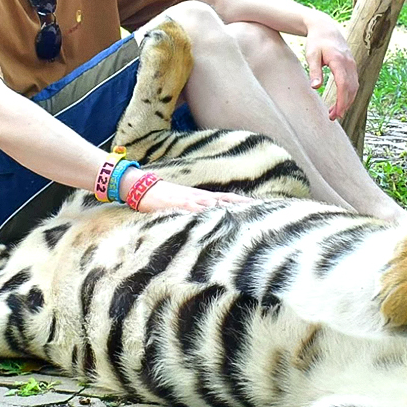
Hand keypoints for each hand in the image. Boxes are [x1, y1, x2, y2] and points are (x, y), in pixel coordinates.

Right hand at [125, 177, 252, 213]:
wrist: (143, 187)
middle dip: (243, 205)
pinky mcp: (178, 204)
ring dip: (228, 209)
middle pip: (227, 200)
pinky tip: (214, 215)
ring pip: (214, 204)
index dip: (244, 202)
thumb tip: (210, 219)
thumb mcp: (184, 204)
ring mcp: (190, 200)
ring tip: (245, 214)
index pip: (229, 199)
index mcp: (203, 197)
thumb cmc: (163, 198)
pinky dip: (204, 212)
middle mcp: (200, 197)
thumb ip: (197, 211)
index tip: (262, 206)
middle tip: (262, 210)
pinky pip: (193, 208)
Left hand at [304, 19, 357, 119]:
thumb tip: (315, 87)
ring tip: (336, 112)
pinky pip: (354, 82)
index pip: (343, 85)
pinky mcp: (352, 65)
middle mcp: (349, 63)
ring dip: (347, 101)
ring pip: (354, 87)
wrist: (325, 28)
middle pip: (351, 89)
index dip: (341, 101)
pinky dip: (349, 93)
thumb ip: (314, 70)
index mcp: (339, 61)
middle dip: (344, 105)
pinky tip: (341, 100)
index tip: (335, 114)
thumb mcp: (311, 55)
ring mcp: (352, 64)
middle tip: (333, 117)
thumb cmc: (316, 41)